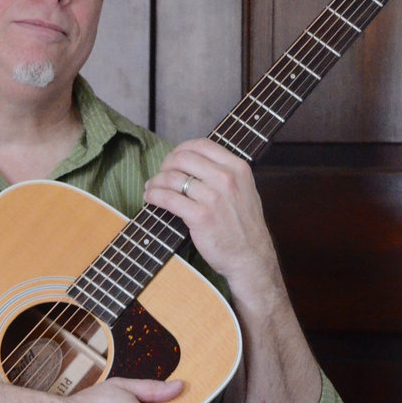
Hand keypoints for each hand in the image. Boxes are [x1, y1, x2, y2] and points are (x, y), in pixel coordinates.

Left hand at [143, 139, 283, 306]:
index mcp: (237, 167)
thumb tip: (190, 161)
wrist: (251, 257)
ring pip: (172, 177)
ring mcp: (213, 197)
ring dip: (155, 181)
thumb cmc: (244, 226)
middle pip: (183, 158)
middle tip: (160, 175)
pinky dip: (154, 195)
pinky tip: (150, 198)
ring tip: (151, 188)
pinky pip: (168, 198)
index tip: (173, 160)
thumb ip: (223, 172)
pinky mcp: (200, 216)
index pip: (201, 145)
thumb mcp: (244, 189)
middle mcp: (226, 179)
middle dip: (165, 165)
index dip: (181, 149)